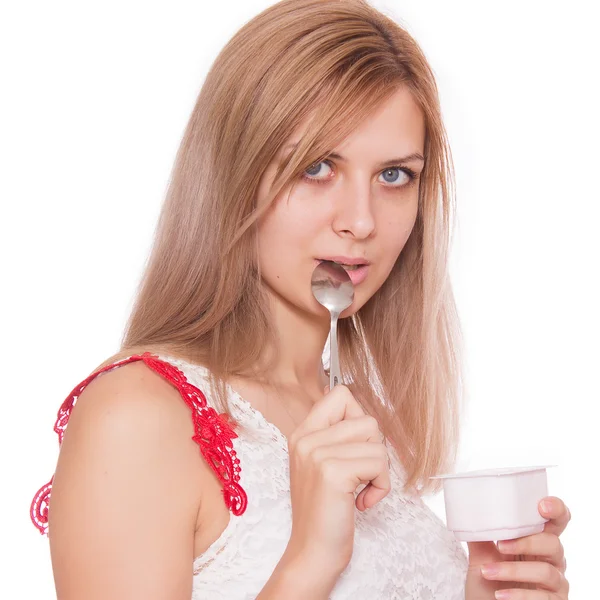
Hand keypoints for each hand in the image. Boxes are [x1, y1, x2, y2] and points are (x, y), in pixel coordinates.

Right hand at [283, 384, 389, 576]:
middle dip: (374, 449)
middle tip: (358, 474)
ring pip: (377, 441)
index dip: (359, 418)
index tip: (354, 448)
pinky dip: (381, 486)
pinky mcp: (332, 472)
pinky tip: (362, 501)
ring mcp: (316, 453)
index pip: (340, 394)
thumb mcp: (322, 464)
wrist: (313, 552)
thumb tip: (352, 400)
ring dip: (379, 470)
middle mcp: (306, 438)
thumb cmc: (326, 510)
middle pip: (367, 419)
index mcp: (303, 432)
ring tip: (360, 488)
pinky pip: (379, 463)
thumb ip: (335, 434)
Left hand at [465, 496, 570, 598]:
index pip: (555, 521)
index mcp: (536, 541)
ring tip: (487, 572)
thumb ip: (480, 535)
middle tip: (500, 544)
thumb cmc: (487, 584)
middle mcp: (551, 560)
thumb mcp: (481, 557)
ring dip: (513, 571)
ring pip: (546, 571)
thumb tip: (469, 510)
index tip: (541, 506)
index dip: (556, 509)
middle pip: (553, 543)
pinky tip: (500, 595)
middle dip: (526, 543)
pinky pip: (544, 598)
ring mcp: (555, 583)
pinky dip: (519, 595)